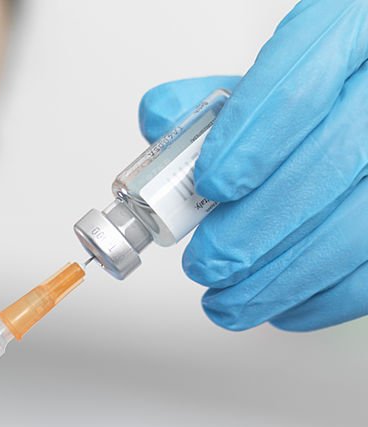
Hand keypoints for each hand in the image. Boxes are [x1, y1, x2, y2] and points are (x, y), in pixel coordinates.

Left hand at [138, 0, 367, 330]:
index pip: (301, 85)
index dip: (251, 138)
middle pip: (328, 163)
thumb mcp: (265, 82)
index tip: (210, 184)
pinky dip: (321, 299)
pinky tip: (279, 307)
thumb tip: (160, 121)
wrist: (361, 117)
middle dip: (253, 228)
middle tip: (205, 262)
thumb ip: (208, 102)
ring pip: (356, 228)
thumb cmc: (313, 102)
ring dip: (281, 278)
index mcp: (346, 37)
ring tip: (226, 300)